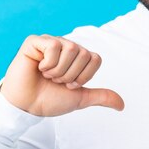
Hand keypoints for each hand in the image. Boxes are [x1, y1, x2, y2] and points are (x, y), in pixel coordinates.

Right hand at [0, 35, 123, 115]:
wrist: (26, 106)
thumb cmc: (50, 100)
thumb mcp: (80, 99)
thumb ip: (101, 97)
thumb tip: (122, 105)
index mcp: (78, 57)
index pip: (95, 59)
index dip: (84, 76)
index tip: (70, 85)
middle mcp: (66, 46)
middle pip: (84, 54)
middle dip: (71, 75)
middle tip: (56, 80)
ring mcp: (50, 42)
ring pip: (71, 49)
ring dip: (59, 70)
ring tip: (47, 75)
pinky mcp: (35, 42)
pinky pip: (54, 46)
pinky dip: (48, 63)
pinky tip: (38, 67)